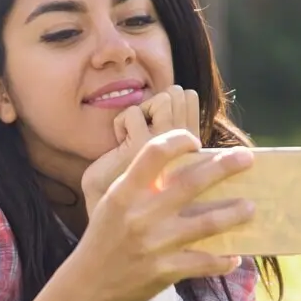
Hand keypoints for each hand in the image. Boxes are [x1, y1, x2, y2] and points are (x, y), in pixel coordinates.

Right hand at [74, 129, 253, 300]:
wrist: (88, 285)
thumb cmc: (104, 238)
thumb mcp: (112, 204)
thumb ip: (140, 185)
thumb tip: (184, 167)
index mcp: (124, 193)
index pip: (154, 153)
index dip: (178, 140)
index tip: (195, 141)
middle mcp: (140, 215)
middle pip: (192, 183)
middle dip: (225, 166)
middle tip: (246, 158)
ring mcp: (155, 244)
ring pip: (208, 223)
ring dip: (235, 213)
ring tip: (250, 207)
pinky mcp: (166, 271)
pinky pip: (206, 262)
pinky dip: (224, 260)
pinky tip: (234, 256)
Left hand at [79, 85, 200, 219]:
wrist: (107, 207)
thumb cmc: (128, 176)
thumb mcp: (157, 148)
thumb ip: (174, 125)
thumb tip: (184, 92)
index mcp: (194, 148)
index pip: (191, 100)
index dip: (168, 103)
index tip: (152, 126)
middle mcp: (189, 148)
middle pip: (181, 94)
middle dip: (157, 103)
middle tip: (142, 131)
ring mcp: (171, 148)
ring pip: (165, 98)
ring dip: (142, 111)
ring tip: (134, 138)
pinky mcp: (146, 148)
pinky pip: (134, 113)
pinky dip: (122, 123)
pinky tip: (120, 146)